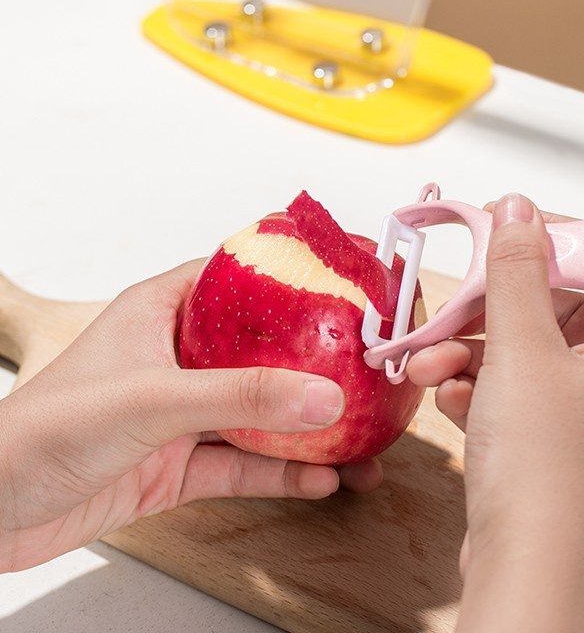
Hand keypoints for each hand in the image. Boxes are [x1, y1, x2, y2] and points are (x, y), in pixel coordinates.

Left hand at [0, 262, 380, 572]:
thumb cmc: (43, 430)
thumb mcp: (152, 398)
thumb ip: (240, 396)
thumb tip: (323, 395)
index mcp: (165, 313)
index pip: (239, 278)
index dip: (291, 276)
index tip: (344, 283)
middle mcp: (178, 359)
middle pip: (263, 353)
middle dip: (316, 365)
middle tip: (366, 371)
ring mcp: (181, 414)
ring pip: (260, 415)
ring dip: (310, 430)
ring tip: (364, 441)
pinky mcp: (178, 465)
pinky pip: (243, 465)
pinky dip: (283, 473)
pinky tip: (322, 481)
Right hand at [407, 194, 583, 631]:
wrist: (524, 565)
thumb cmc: (539, 457)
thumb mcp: (520, 345)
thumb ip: (518, 270)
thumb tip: (519, 209)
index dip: (561, 245)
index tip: (510, 234)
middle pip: (563, 314)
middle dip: (493, 311)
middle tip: (452, 306)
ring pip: (535, 359)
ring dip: (475, 354)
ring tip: (427, 366)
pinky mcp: (565, 450)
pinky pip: (525, 399)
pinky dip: (484, 391)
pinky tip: (447, 400)